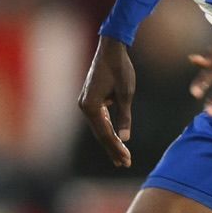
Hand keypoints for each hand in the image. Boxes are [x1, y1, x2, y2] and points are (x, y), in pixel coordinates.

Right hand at [79, 35, 137, 168]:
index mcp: (91, 106)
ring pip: (99, 127)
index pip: (105, 134)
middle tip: (125, 163)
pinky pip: (99, 119)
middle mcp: (84, 106)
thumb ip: (124, 117)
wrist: (111, 48)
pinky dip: (107, 129)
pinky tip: (115, 139)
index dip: (116, 147)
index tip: (127, 159)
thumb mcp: (126, 94)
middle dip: (113, 148)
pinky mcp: (90, 99)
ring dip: (110, 141)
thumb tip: (125, 139)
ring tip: (121, 156)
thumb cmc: (120, 69)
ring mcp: (85, 102)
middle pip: (100, 133)